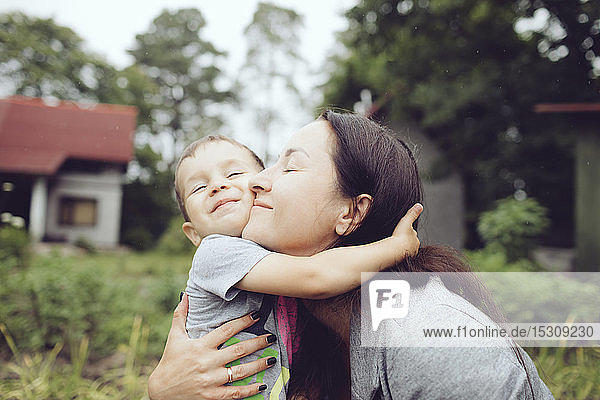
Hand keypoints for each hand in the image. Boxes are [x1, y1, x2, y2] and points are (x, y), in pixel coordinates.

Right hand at [148, 294, 274, 399]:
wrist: (159, 392)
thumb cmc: (169, 362)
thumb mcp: (174, 338)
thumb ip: (181, 315)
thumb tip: (186, 294)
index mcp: (200, 346)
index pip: (226, 331)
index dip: (243, 322)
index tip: (257, 316)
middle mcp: (207, 362)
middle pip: (238, 350)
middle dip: (257, 343)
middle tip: (271, 337)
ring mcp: (210, 380)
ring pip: (240, 371)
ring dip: (259, 365)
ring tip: (272, 359)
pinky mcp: (211, 396)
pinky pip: (234, 393)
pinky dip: (249, 390)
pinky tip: (262, 385)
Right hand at [391, 203, 422, 259]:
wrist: (395, 250)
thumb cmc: (400, 236)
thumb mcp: (406, 221)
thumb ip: (413, 213)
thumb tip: (420, 206)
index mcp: (416, 239)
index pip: (412, 234)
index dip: (407, 232)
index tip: (402, 231)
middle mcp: (414, 247)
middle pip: (410, 242)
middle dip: (405, 240)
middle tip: (398, 238)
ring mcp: (409, 254)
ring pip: (405, 249)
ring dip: (402, 247)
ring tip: (395, 245)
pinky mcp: (403, 259)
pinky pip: (401, 255)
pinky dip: (398, 253)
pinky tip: (393, 251)